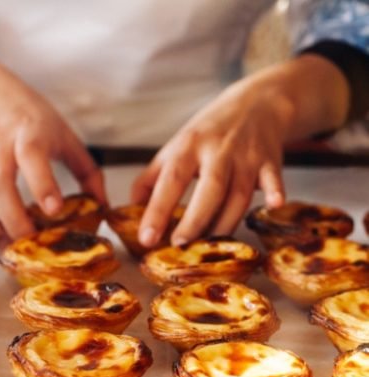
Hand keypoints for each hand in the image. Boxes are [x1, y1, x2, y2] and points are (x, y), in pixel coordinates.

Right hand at [0, 42, 105, 240]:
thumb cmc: (27, 115)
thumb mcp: (63, 133)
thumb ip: (86, 169)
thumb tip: (102, 206)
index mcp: (29, 131)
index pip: (32, 157)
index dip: (42, 185)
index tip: (53, 211)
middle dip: (14, 219)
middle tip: (30, 243)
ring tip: (7, 247)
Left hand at [132, 54, 350, 247]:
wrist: (257, 102)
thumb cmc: (209, 131)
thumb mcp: (175, 147)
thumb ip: (151, 178)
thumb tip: (131, 208)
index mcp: (188, 147)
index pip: (170, 181)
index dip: (157, 211)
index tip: (146, 237)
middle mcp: (218, 151)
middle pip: (210, 189)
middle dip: (195, 219)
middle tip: (180, 244)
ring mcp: (246, 156)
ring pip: (239, 195)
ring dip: (225, 222)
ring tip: (209, 245)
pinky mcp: (271, 160)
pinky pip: (274, 179)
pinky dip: (275, 192)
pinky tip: (274, 205)